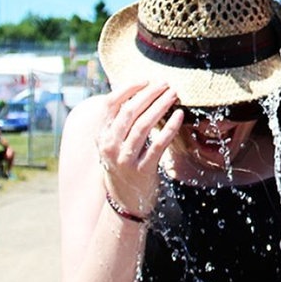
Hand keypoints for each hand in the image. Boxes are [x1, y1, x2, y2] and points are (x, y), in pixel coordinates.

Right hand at [97, 82, 180, 217]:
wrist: (124, 201)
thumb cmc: (122, 165)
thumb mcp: (113, 144)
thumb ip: (119, 122)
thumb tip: (135, 92)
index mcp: (101, 136)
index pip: (110, 104)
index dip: (128, 89)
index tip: (146, 80)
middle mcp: (110, 146)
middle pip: (128, 112)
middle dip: (149, 94)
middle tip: (165, 83)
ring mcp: (125, 159)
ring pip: (143, 126)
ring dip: (160, 106)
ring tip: (173, 94)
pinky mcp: (142, 170)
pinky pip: (158, 145)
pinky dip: (169, 128)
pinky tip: (179, 116)